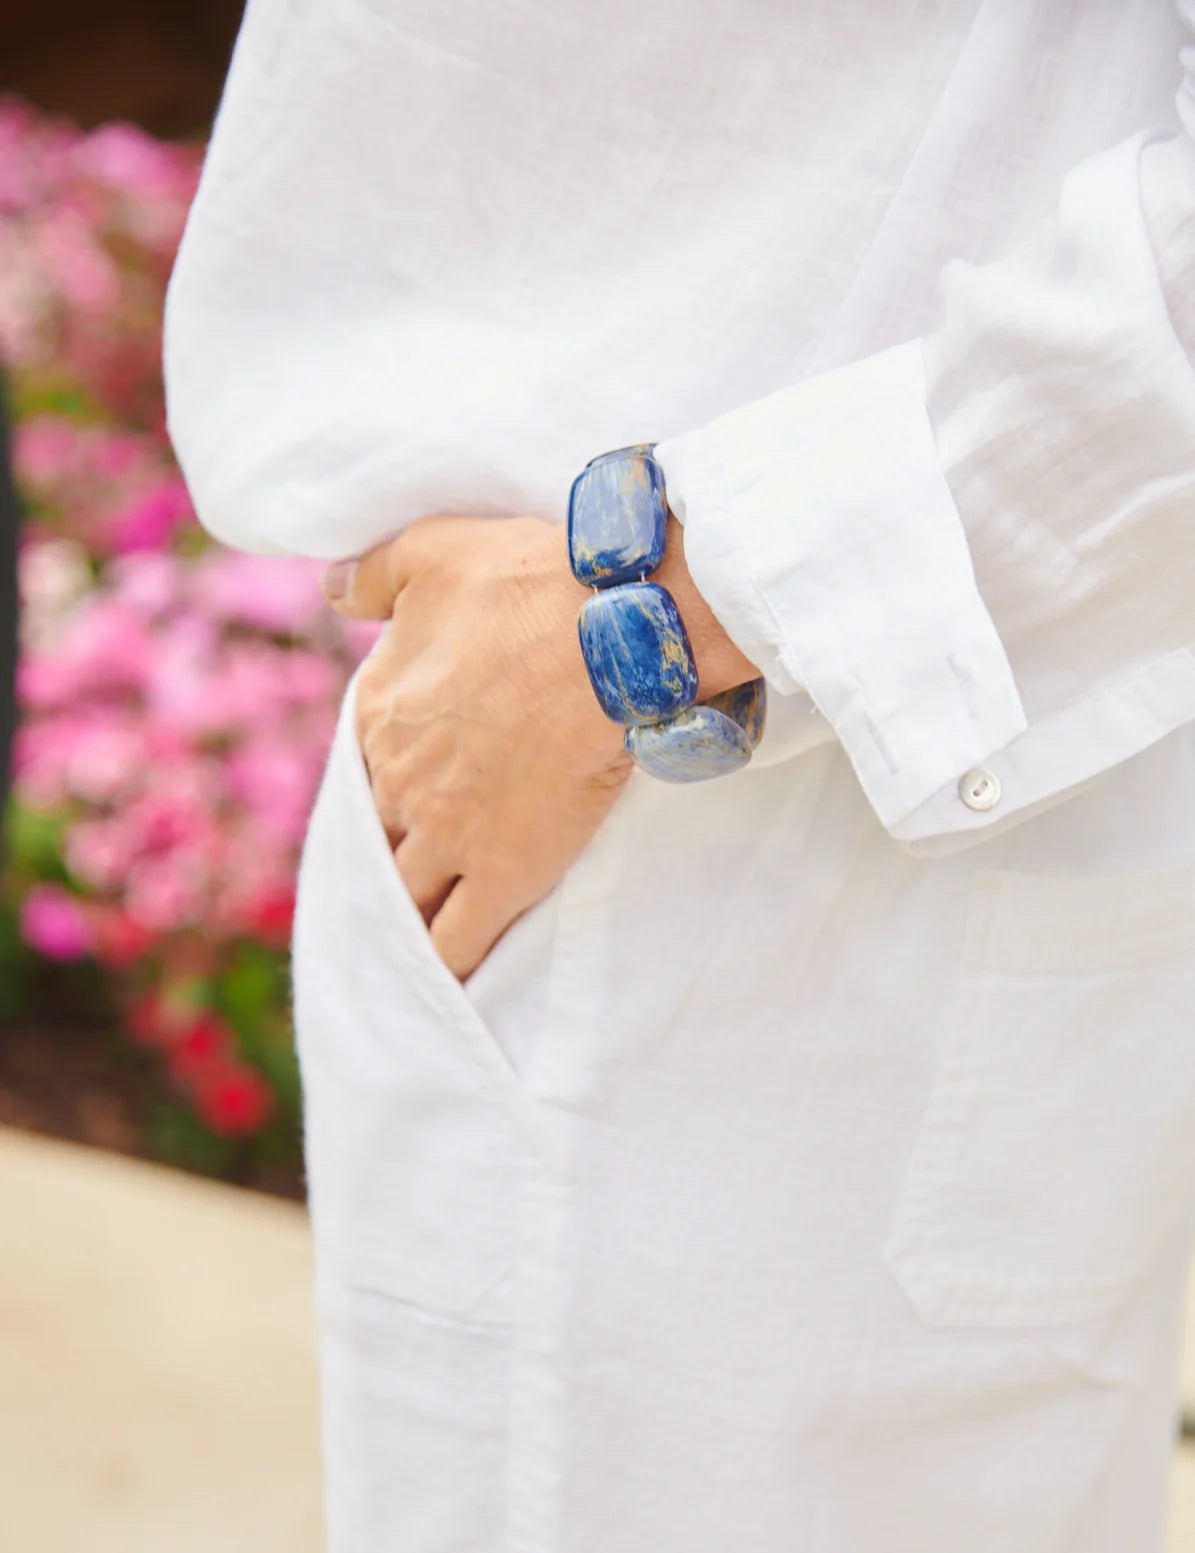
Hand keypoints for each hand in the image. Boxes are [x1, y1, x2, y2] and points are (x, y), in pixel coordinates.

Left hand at [326, 513, 757, 979]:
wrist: (612, 636)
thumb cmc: (529, 582)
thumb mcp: (429, 550)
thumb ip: (370, 574)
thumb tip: (328, 591)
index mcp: (380, 712)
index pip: (365, 763)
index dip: (386, 779)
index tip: (403, 791)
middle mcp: (400, 782)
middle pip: (382, 834)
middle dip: (392, 851)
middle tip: (408, 870)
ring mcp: (448, 835)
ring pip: (408, 895)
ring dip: (406, 915)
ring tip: (410, 939)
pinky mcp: (504, 874)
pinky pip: (458, 939)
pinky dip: (444, 965)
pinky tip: (440, 986)